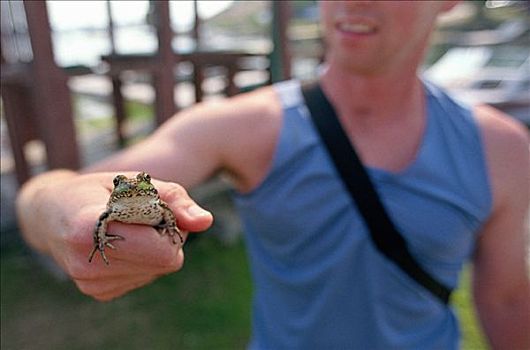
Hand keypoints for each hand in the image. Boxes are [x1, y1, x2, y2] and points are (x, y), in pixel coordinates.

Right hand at [16, 171, 212, 300]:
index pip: (162, 249)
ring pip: (158, 271)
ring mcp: (91, 282)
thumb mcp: (137, 182)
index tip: (152, 206)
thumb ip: (176, 200)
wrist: (52, 214)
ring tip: (131, 229)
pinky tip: (124, 245)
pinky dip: (144, 260)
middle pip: (166, 261)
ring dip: (156, 248)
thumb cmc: (100, 190)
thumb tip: (206, 222)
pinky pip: (144, 278)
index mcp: (91, 228)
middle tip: (144, 216)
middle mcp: (88, 262)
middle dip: (167, 236)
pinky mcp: (97, 292)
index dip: (169, 224)